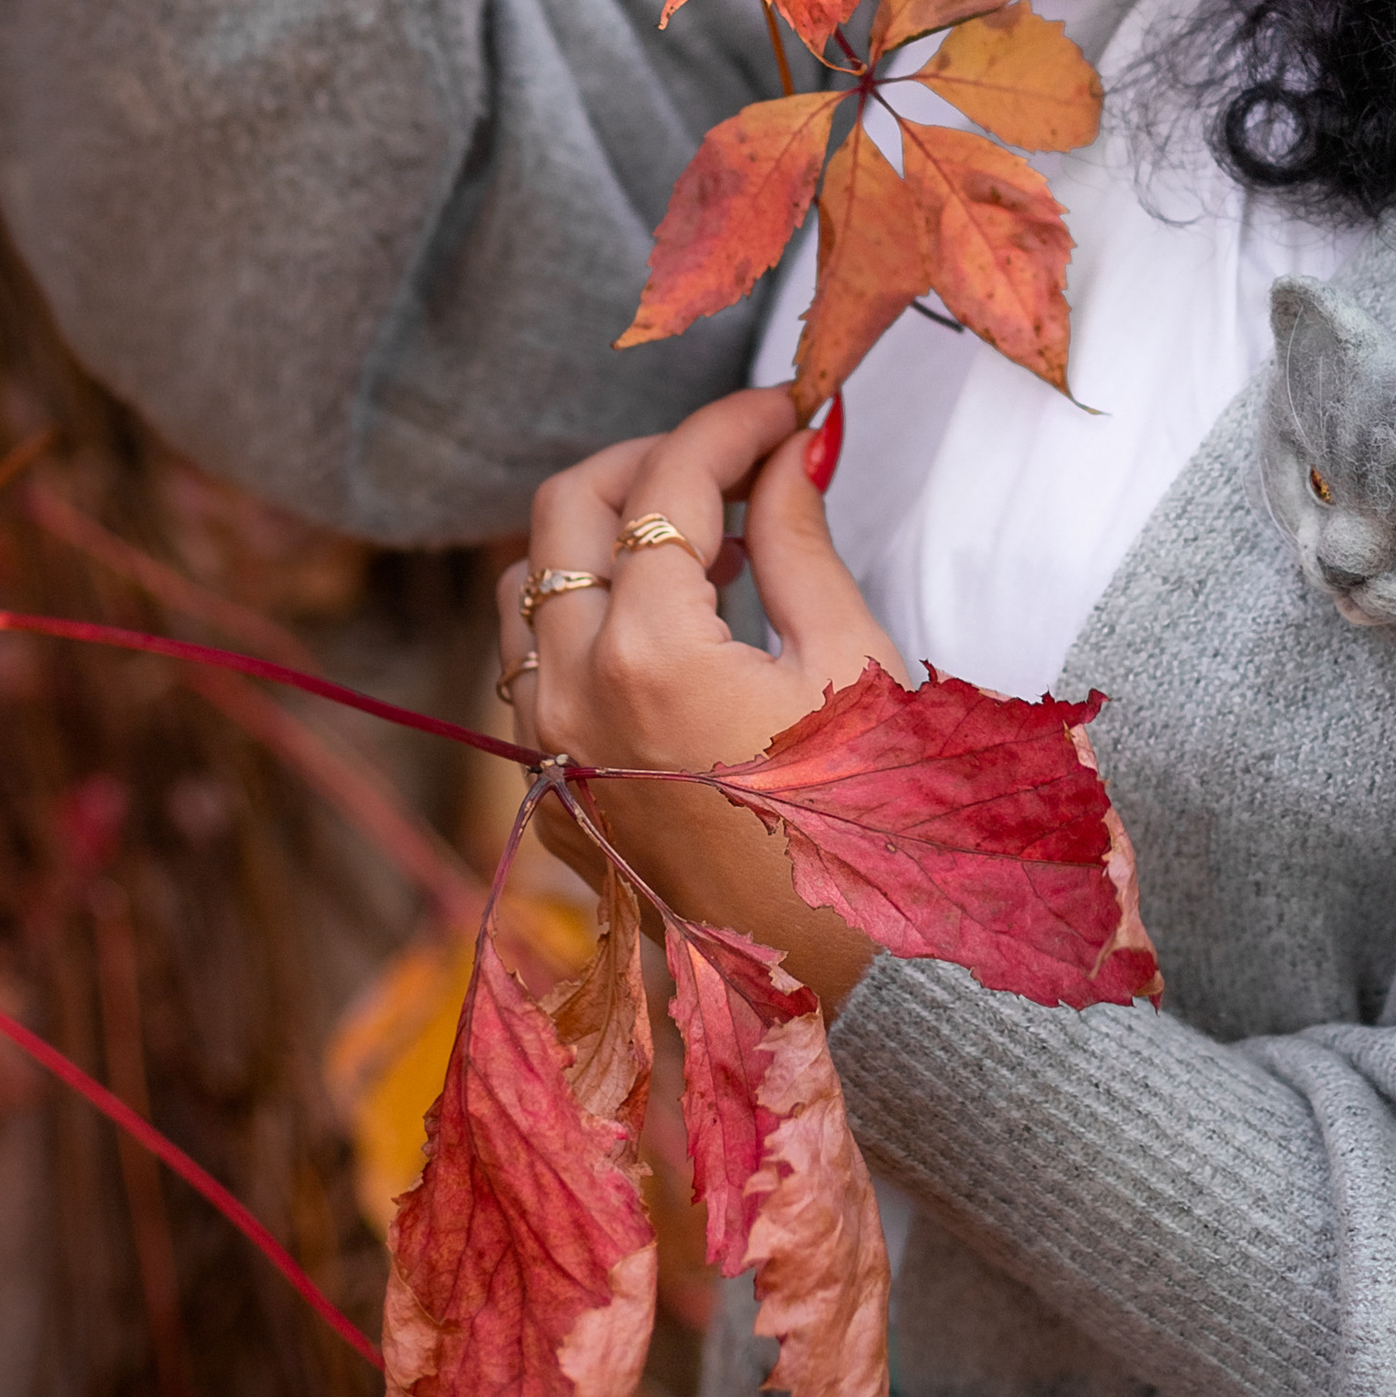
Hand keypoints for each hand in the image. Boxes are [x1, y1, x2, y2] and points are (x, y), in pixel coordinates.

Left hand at [498, 387, 906, 1012]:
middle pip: (567, 506)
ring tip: (706, 544)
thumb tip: (791, 446)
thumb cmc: (867, 828)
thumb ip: (798, 541)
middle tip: (736, 457)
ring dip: (605, 536)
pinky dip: (585, 613)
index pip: (673, 479)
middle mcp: (573, 691)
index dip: (735, 420)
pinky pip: (532, 664)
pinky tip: (674, 623)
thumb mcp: (850, 666)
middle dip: (651, 459)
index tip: (790, 405)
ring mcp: (550, 745)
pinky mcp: (553, 790)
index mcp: (651, 652)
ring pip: (528, 583)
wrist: (835, 990)